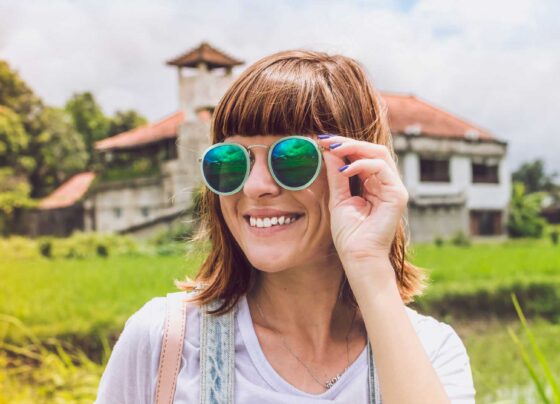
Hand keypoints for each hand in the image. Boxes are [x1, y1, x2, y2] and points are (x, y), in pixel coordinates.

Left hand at [317, 135, 407, 267]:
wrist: (358, 256)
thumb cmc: (349, 234)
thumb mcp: (338, 198)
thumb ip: (336, 175)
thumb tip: (328, 151)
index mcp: (373, 183)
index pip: (361, 155)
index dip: (343, 145)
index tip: (321, 141)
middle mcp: (385, 183)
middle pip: (371, 150)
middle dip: (348, 142)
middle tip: (326, 140)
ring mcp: (394, 188)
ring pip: (379, 153)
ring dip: (354, 148)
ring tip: (334, 149)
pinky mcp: (398, 194)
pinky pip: (382, 168)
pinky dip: (363, 164)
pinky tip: (345, 170)